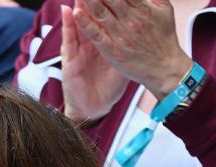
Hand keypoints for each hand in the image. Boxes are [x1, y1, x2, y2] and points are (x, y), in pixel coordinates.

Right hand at [61, 0, 126, 121]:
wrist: (94, 107)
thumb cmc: (108, 87)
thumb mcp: (122, 64)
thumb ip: (129, 46)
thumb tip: (147, 30)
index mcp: (104, 40)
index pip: (106, 15)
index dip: (109, 2)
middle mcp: (89, 41)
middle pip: (92, 13)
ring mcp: (78, 49)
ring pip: (78, 21)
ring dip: (80, 4)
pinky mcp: (70, 61)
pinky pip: (69, 41)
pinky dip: (68, 26)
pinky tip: (69, 12)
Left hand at [76, 0, 190, 99]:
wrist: (165, 69)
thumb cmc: (165, 38)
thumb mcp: (164, 9)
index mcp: (142, 7)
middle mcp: (130, 19)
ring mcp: (120, 35)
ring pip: (100, 12)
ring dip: (89, 0)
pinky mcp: (113, 50)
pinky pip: (97, 35)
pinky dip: (86, 24)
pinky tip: (77, 13)